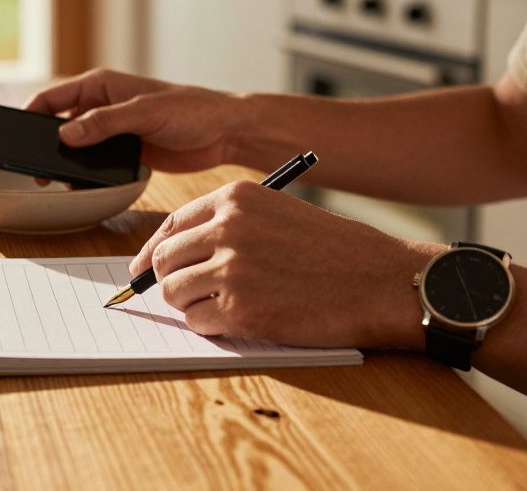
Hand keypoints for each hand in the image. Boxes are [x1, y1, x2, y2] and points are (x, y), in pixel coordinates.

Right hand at [25, 68, 246, 172]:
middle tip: (37, 168)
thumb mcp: (145, 112)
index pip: (53, 98)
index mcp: (102, 85)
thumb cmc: (193, 109)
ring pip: (76, 146)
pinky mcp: (124, 151)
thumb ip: (104, 122)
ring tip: (57, 180)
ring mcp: (112, 130)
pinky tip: (83, 185)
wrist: (224, 133)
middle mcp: (102, 106)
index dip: (32, 114)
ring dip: (67, 162)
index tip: (18, 134)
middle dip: (46, 144)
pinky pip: (95, 163)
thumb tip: (66, 133)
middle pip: (60, 124)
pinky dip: (86, 173)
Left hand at [129, 180, 442, 348]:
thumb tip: (176, 254)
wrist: (381, 281)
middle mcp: (227, 227)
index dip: (153, 252)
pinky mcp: (241, 310)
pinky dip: (211, 328)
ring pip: (174, 293)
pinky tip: (244, 320)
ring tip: (228, 307)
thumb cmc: (336, 252)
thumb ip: (229, 226)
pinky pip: (197, 323)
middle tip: (190, 295)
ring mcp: (232, 269)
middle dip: (169, 281)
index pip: (171, 225)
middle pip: (163, 260)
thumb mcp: (277, 215)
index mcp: (236, 197)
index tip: (145, 270)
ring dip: (191, 306)